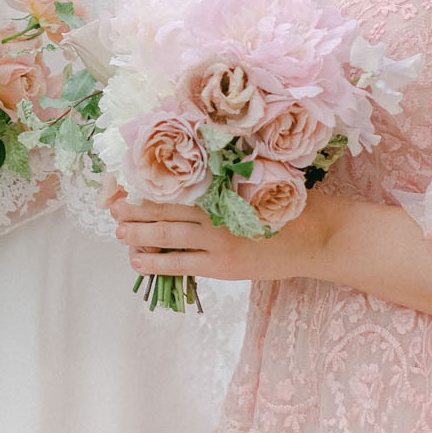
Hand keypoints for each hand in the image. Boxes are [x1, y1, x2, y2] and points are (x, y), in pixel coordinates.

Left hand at [109, 190, 334, 284]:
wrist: (320, 236)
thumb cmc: (290, 203)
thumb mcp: (259, 178)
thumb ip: (228, 174)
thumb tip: (194, 166)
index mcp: (224, 184)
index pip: (175, 181)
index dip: (146, 182)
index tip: (125, 179)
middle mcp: (216, 210)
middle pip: (163, 207)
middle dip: (133, 207)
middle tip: (112, 205)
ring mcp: (218, 240)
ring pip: (165, 236)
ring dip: (137, 233)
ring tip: (119, 231)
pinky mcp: (222, 265)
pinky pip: (179, 264)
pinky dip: (155, 262)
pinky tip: (137, 259)